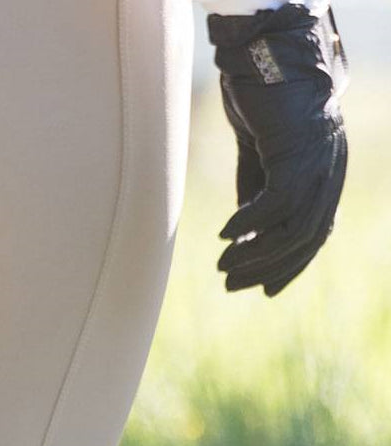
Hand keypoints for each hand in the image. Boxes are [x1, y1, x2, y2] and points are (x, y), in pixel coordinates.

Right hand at [207, 3, 348, 296]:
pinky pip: (277, 204)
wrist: (261, 47)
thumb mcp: (256, 149)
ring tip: (223, 267)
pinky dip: (251, 224)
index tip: (260, 289)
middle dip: (269, 269)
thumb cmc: (258, 92)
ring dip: (257, 254)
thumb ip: (257, 187)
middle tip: (231, 285)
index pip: (315, 233)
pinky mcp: (296, 151)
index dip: (289, 267)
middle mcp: (330, 169)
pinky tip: (225, 236)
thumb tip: (244, 233)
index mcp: (325, 170)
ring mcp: (319, 160)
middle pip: (308, 238)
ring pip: (296, 227)